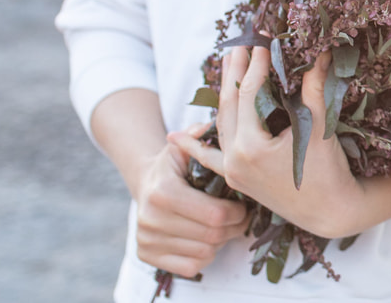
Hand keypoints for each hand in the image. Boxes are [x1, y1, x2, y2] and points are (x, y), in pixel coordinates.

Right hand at [131, 140, 249, 277]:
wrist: (146, 184)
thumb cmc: (175, 165)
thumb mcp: (184, 146)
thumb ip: (199, 136)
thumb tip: (211, 124)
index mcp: (162, 192)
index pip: (215, 214)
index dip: (238, 212)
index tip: (244, 205)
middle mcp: (149, 218)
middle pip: (212, 235)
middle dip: (234, 228)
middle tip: (242, 218)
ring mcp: (146, 240)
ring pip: (204, 253)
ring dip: (220, 242)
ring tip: (224, 226)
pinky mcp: (147, 256)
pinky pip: (191, 266)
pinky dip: (204, 255)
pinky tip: (206, 239)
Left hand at [170, 46, 390, 238]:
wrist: (332, 212)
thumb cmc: (329, 171)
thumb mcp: (320, 127)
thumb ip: (314, 89)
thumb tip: (319, 53)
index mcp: (251, 146)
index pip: (248, 95)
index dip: (255, 66)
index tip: (261, 43)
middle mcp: (235, 159)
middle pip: (229, 106)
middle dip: (234, 74)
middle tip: (240, 45)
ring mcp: (233, 171)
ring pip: (222, 126)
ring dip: (222, 96)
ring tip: (227, 68)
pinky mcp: (237, 180)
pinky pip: (210, 161)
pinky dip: (194, 148)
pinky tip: (176, 137)